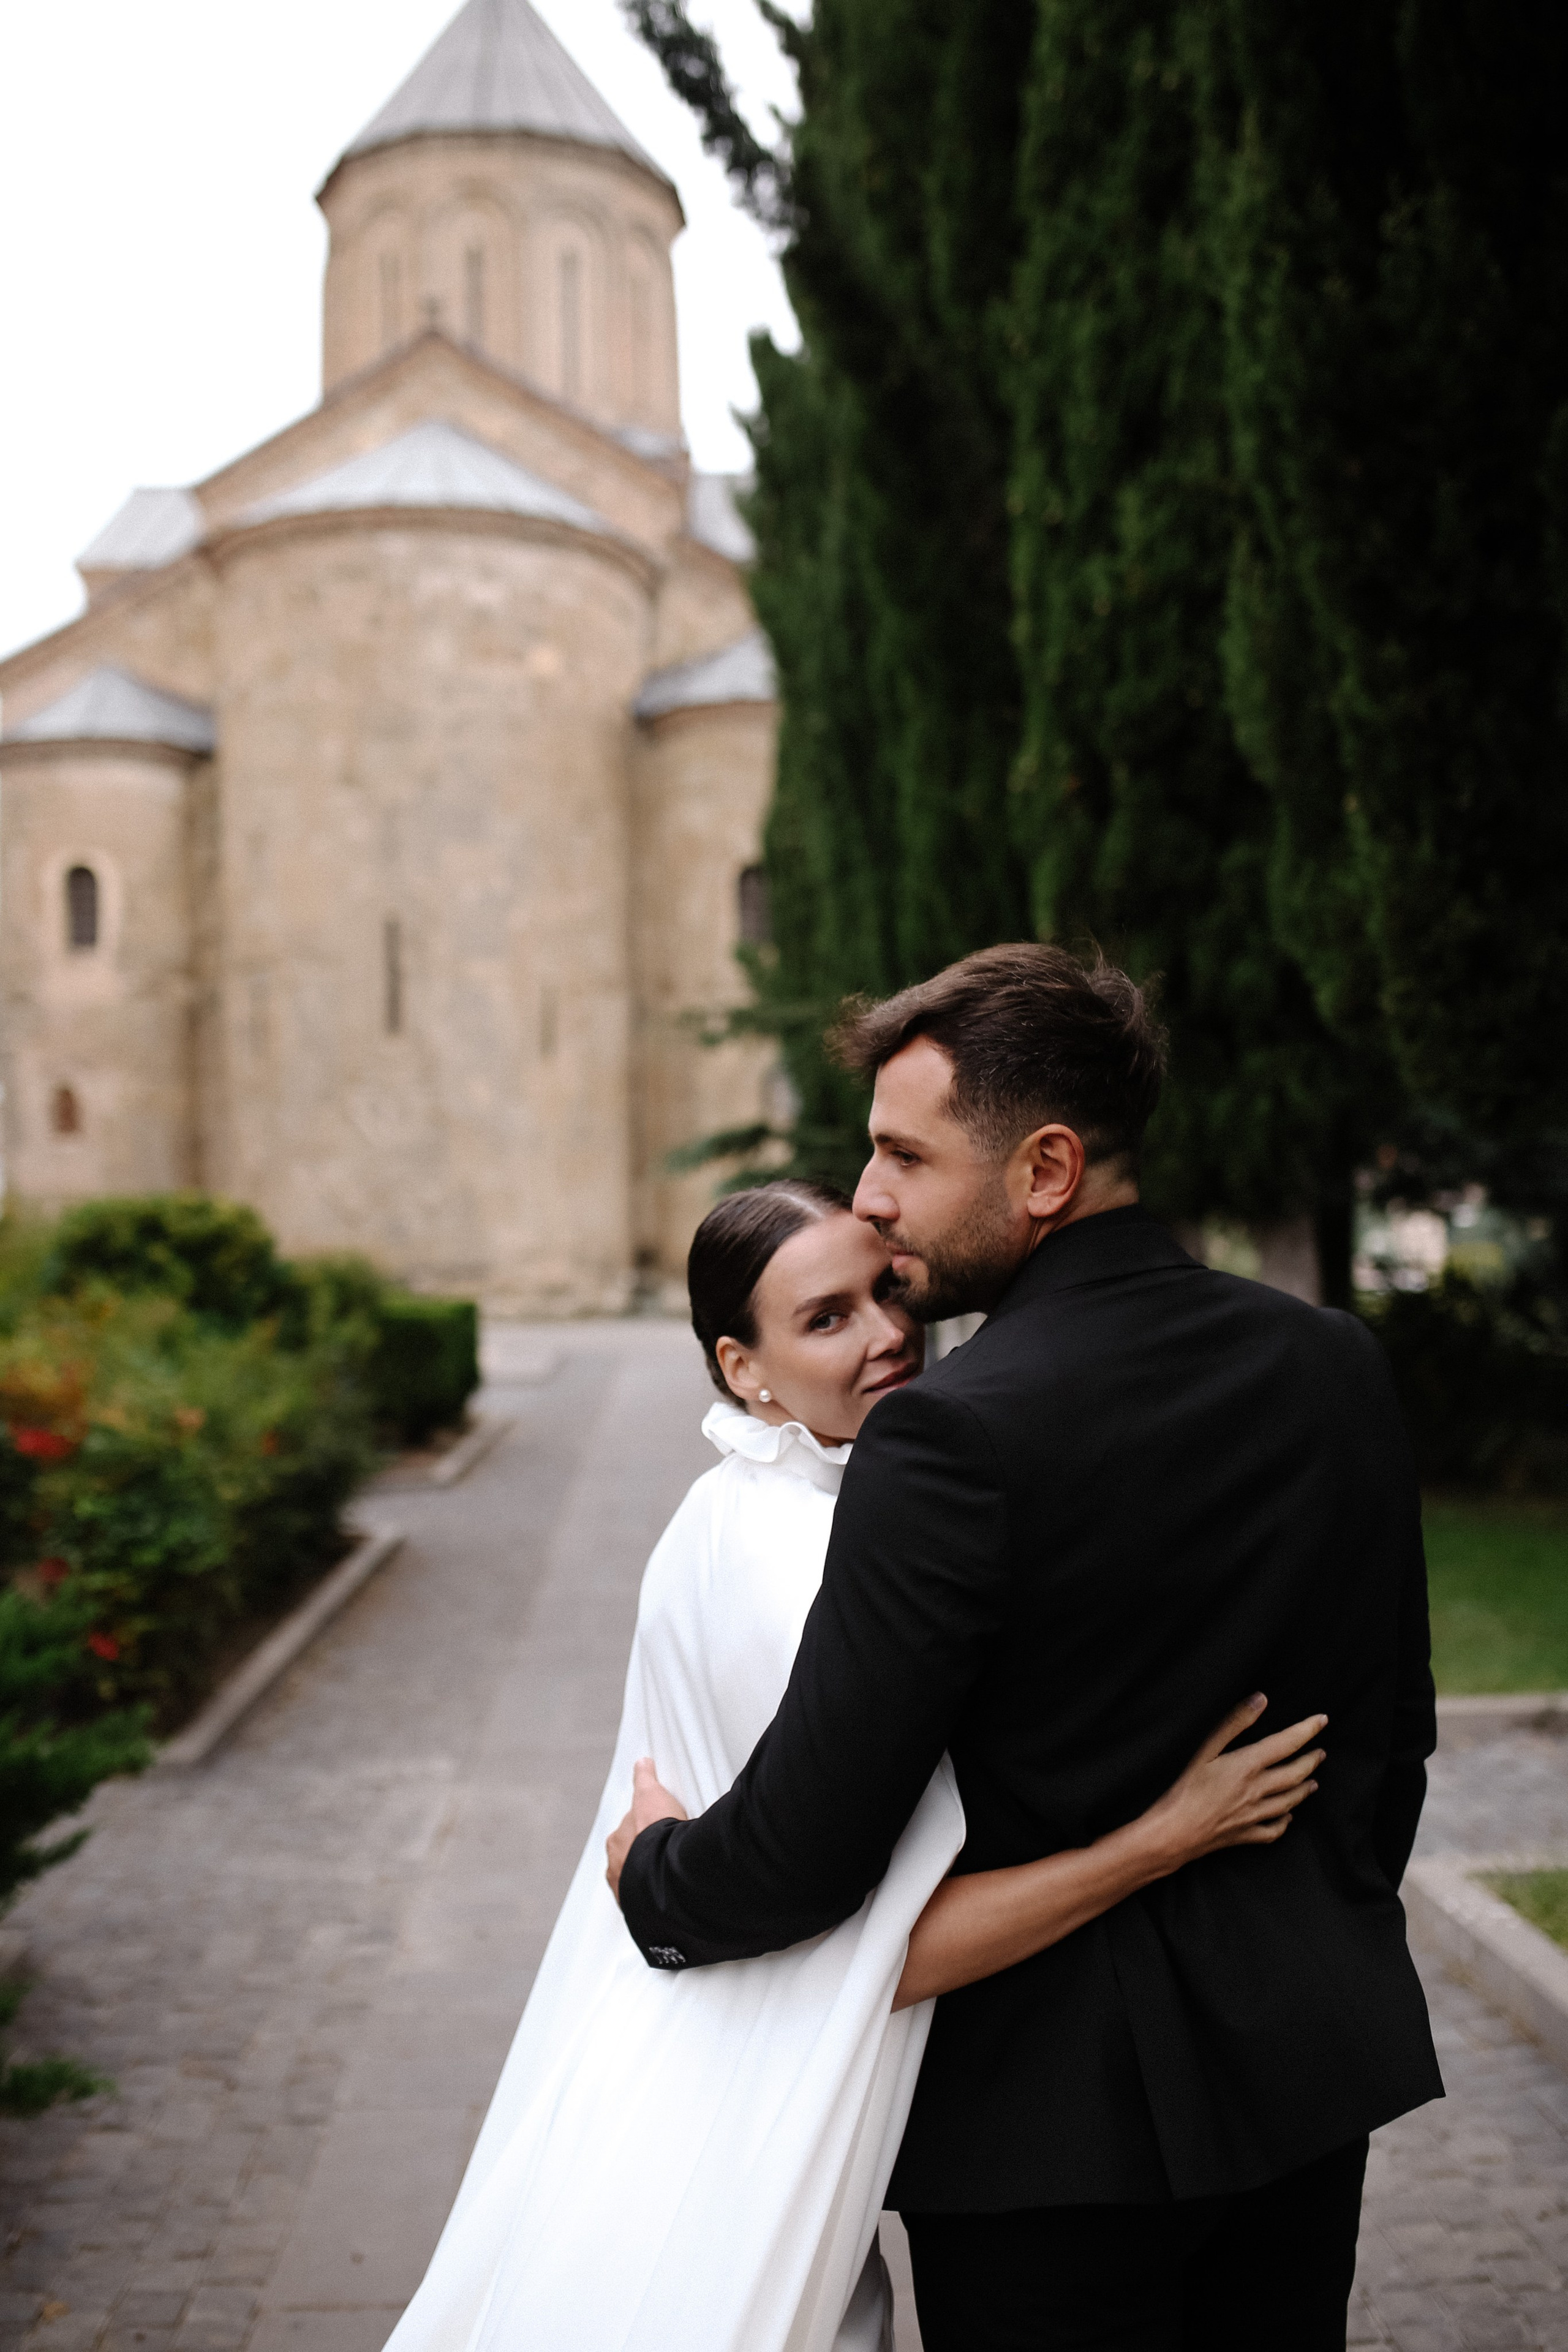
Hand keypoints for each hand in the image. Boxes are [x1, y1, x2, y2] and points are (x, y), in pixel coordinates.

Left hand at [605, 1757, 687, 1905]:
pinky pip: (647, 1901)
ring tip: (671, 1870)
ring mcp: (627, 1891)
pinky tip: (671, 1890)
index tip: (657, 1831)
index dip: (643, 1830)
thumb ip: (645, 1778)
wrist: (666, 1873)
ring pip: (638, 1880)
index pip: (627, 1834)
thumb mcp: (651, 1794)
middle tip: (667, 1849)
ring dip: (651, 1876)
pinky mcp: (640, 1910)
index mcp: (615, 1843)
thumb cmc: (655, 1835)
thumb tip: (642, 1763)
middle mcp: (615, 1869)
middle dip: (645, 1855)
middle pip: (630, 1858)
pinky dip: (656, 1896)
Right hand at [1137, 1694, 1326, 1876]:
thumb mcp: (1205, 1749)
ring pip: (1290, 1802)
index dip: (1307, 1730)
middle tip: (1321, 1752)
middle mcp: (1258, 1791)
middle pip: (1295, 1774)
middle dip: (1311, 1761)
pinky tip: (1287, 1817)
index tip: (1322, 1720)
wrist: (1175, 1833)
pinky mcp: (1246, 1835)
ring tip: (1313, 1782)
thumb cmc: (1186, 1788)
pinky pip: (1274, 1830)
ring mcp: (1254, 1815)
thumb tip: (1261, 1699)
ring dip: (1304, 1789)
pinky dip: (1285, 1823)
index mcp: (1248, 1766)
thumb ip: (1234, 1723)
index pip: (1287, 1744)